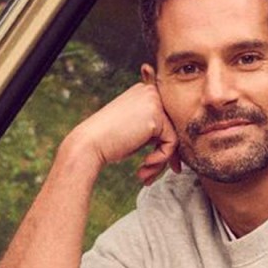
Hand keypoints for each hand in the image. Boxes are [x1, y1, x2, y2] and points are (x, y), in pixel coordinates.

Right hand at [64, 82, 179, 184]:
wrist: (89, 144)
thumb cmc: (108, 142)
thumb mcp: (135, 131)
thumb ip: (154, 132)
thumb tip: (179, 151)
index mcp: (143, 91)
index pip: (166, 120)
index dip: (165, 145)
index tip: (161, 166)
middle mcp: (150, 92)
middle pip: (171, 128)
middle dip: (164, 157)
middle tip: (149, 176)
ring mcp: (153, 102)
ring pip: (172, 138)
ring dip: (160, 162)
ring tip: (144, 176)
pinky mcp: (156, 117)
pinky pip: (171, 143)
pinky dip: (161, 158)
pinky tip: (145, 164)